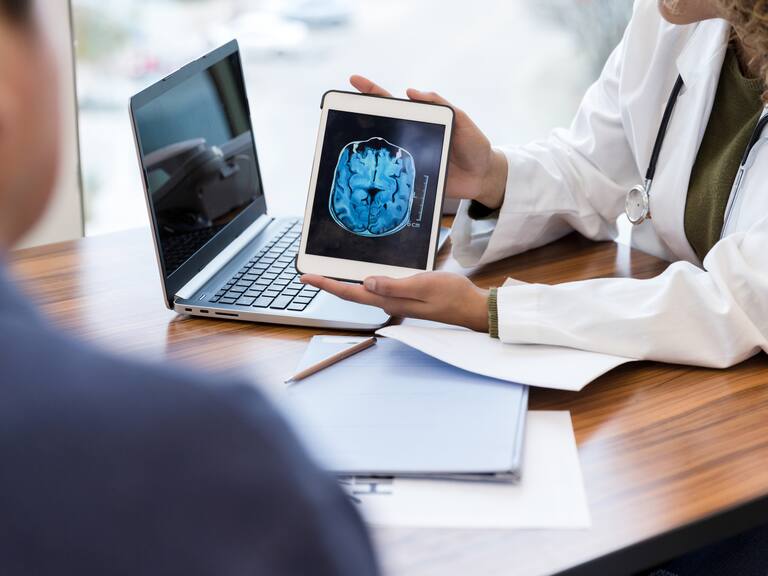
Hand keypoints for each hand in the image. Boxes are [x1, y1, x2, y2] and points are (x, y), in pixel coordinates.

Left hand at [301, 271, 489, 331]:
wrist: (472, 308)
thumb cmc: (452, 296)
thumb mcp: (423, 285)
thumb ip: (394, 286)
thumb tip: (365, 283)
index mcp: (390, 301)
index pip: (351, 293)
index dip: (327, 285)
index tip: (306, 277)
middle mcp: (389, 303)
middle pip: (351, 294)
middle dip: (328, 284)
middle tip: (308, 275)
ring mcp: (396, 302)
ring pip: (362, 293)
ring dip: (343, 285)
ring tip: (326, 276)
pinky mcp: (405, 298)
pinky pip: (376, 290)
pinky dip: (362, 283)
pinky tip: (360, 278)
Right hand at [350, 75, 507, 208]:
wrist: (484, 178)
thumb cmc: (475, 146)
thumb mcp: (462, 121)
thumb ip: (442, 106)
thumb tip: (411, 92)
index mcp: (421, 120)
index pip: (393, 103)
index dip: (373, 92)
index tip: (354, 81)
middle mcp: (410, 137)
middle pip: (381, 124)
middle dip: (359, 114)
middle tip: (342, 108)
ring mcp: (409, 158)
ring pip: (382, 151)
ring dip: (366, 145)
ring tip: (349, 136)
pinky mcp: (411, 179)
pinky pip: (393, 176)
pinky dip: (380, 174)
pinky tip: (368, 172)